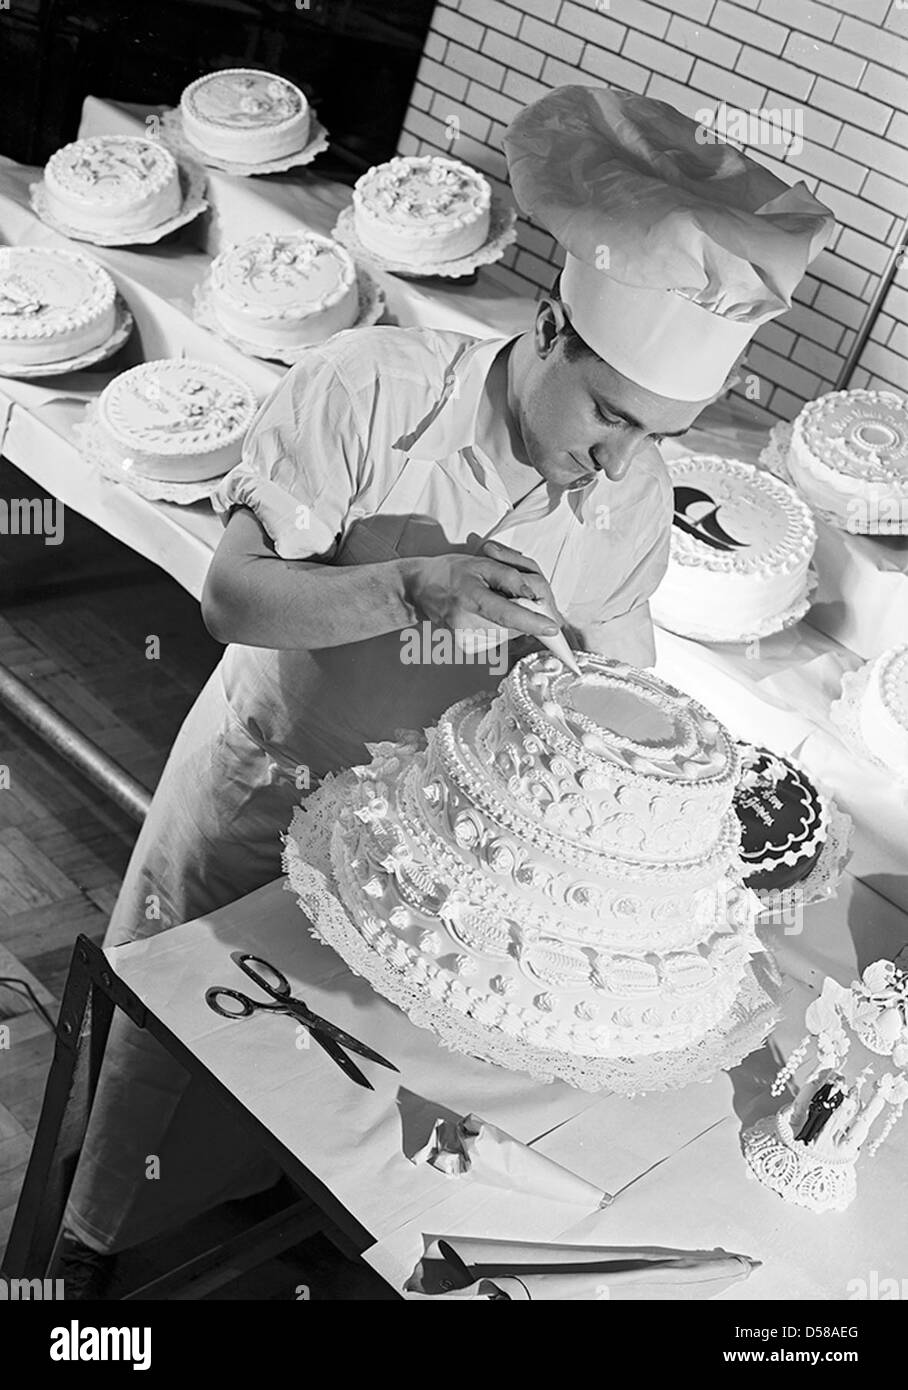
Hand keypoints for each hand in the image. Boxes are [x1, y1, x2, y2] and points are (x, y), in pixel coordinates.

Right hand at [403, 541, 564, 638]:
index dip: (531, 621)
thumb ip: (511, 578)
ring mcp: (466, 639)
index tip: (552, 628)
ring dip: (509, 620)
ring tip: (489, 602)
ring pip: (508, 634)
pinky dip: (499, 626)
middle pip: (513, 626)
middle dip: (521, 613)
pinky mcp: (468, 647)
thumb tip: (535, 597)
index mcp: (470, 598)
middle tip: (505, 595)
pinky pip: (498, 638)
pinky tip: (483, 614)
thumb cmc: (451, 573)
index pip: (506, 614)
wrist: (420, 590)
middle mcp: (466, 624)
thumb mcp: (483, 563)